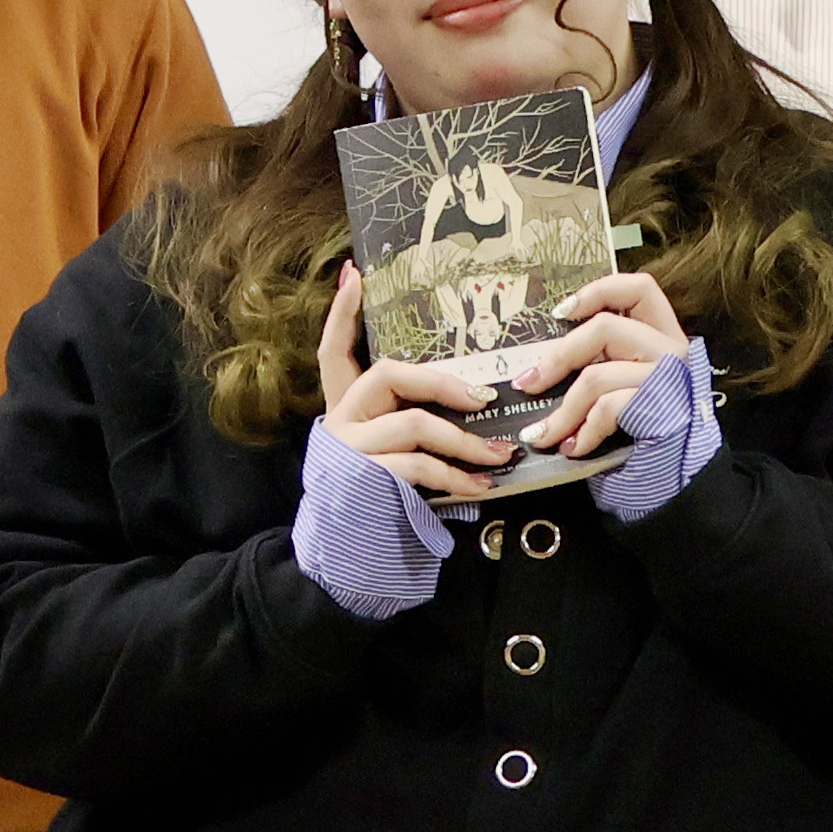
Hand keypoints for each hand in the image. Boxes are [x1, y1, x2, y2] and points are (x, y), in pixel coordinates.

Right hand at [318, 264, 515, 499]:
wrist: (345, 557)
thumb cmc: (378, 500)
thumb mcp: (389, 455)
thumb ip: (410, 425)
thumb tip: (473, 403)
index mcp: (344, 410)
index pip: (332, 352)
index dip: (342, 313)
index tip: (355, 274)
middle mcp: (340, 422)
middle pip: (388, 376)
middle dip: (444, 384)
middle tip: (485, 398)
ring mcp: (350, 450)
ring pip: (415, 424)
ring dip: (465, 441)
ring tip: (500, 455)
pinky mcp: (365, 479)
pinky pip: (419, 465)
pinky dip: (457, 475)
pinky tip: (480, 484)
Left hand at [509, 270, 689, 463]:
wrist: (678, 480)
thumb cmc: (645, 435)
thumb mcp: (624, 386)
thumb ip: (601, 364)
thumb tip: (540, 367)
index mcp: (665, 336)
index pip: (640, 289)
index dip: (598, 292)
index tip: (560, 314)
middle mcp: (672, 352)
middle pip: (604, 328)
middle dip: (557, 357)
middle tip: (527, 383)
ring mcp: (670, 380)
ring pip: (598, 375)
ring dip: (562, 411)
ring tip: (543, 434)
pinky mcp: (662, 408)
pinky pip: (607, 409)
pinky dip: (582, 431)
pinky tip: (573, 447)